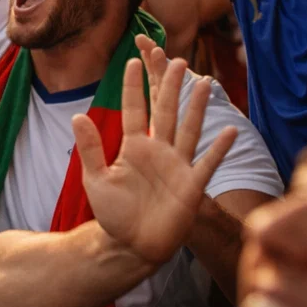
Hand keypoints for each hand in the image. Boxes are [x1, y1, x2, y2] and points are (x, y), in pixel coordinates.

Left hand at [74, 49, 237, 264]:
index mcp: (134, 146)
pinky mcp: (191, 186)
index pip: (134, 109)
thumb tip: (77, 115)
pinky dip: (219, 148)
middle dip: (170, 87)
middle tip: (176, 60)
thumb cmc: (113, 214)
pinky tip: (229, 129)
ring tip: (204, 82)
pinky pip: (207, 163)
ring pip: (189, 129)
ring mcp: (177, 166)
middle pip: (166, 112)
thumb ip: (90, 149)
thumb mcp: (96, 179)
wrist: (131, 246)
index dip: (133, 87)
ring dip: (197, 107)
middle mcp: (158, 151)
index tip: (133, 61)